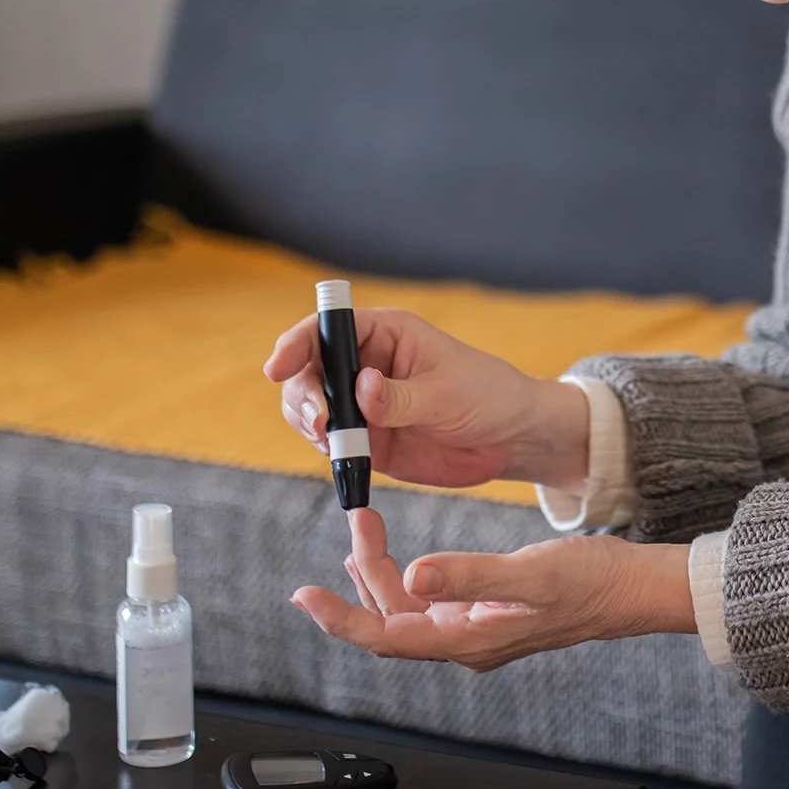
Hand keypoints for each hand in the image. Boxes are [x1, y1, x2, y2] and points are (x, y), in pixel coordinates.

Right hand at [263, 307, 594, 491]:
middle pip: (306, 371)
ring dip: (308, 423)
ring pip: (309, 408)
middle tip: (320, 422)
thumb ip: (400, 396)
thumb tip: (361, 388)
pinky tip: (341, 459)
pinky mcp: (365, 439)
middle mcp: (363, 364)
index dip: (296, 344)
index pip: (326, 329)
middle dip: (302, 394)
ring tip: (330, 440)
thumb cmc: (487, 395)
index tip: (278, 366)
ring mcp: (361, 404)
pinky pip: (330, 443)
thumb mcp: (447, 393)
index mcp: (383, 333)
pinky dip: (326, 452)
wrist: (510, 437)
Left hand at [293, 509, 694, 670]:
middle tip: (355, 523)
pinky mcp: (486, 614)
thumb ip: (469, 575)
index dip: (341, 620)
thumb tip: (413, 575)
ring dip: (382, 572)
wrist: (632, 589)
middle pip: (390, 620)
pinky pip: (429, 603)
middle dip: (361, 577)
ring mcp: (474, 630)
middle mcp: (465, 642)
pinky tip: (398, 556)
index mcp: (469, 640)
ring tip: (365, 530)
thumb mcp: (529, 572)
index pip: (387, 637)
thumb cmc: (591, 583)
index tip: (305, 598)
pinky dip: (406, 577)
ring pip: (407, 610)